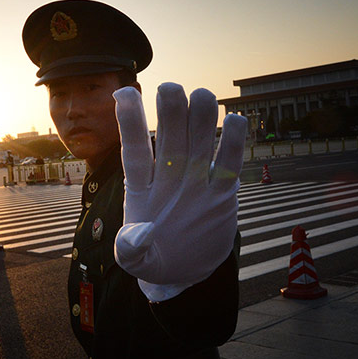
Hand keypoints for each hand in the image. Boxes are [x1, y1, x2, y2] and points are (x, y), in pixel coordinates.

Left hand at [113, 83, 246, 301]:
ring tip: (202, 95)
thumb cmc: (153, 259)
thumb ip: (130, 249)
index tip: (123, 93)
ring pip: (200, 141)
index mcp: (141, 188)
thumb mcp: (136, 262)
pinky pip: (229, 162)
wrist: (184, 269)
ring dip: (201, 117)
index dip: (130, 122)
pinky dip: (234, 142)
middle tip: (170, 89)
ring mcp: (196, 181)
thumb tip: (138, 235)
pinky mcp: (221, 192)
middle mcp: (169, 176)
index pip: (135, 150)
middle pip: (170, 137)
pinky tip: (234, 119)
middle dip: (170, 111)